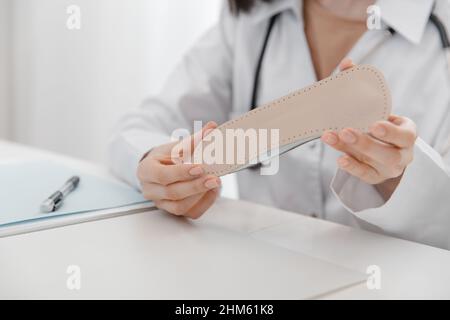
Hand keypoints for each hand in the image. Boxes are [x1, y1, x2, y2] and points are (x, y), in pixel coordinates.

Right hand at [137, 121, 220, 218]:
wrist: (161, 169)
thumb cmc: (167, 157)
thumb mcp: (176, 146)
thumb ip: (194, 139)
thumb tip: (212, 127)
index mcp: (146, 171)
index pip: (162, 175)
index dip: (181, 173)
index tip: (200, 167)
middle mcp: (150, 190)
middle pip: (172, 193)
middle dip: (195, 186)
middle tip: (214, 178)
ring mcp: (161, 203)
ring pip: (180, 206)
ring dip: (200, 195)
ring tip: (215, 182)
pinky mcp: (174, 211)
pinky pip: (191, 212)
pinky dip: (204, 203)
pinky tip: (213, 191)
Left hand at [321, 58, 416, 199]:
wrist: (383, 150)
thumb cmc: (379, 124)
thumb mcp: (376, 110)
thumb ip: (362, 87)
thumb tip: (347, 64)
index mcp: (406, 134)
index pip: (405, 135)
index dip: (391, 132)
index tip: (374, 124)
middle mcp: (401, 154)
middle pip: (389, 153)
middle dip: (366, 143)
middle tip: (345, 130)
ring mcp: (388, 168)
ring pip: (375, 164)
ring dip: (352, 151)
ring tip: (332, 137)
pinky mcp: (375, 177)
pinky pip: (365, 176)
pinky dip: (352, 167)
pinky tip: (339, 159)